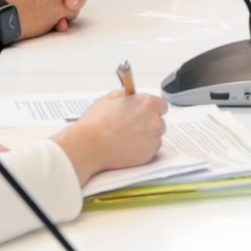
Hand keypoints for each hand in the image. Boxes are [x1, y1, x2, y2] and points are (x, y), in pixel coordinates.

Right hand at [52, 89, 169, 185]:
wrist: (89, 146)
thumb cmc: (96, 123)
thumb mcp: (109, 99)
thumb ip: (125, 95)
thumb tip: (129, 95)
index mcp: (147, 104)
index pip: (161, 105)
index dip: (151, 108)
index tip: (144, 112)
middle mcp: (154, 121)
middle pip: (159, 121)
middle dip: (148, 123)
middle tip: (131, 126)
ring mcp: (153, 140)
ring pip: (155, 137)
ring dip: (146, 137)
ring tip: (126, 138)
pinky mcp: (148, 155)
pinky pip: (150, 150)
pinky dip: (142, 149)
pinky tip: (126, 147)